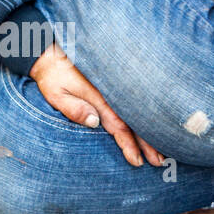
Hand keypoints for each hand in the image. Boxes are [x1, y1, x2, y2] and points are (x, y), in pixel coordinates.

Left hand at [28, 41, 164, 167]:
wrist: (51, 52)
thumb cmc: (52, 76)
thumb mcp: (56, 93)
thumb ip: (74, 108)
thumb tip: (95, 123)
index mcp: (100, 98)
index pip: (119, 126)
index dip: (129, 144)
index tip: (137, 160)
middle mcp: (111, 94)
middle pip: (134, 122)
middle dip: (148, 143)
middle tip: (159, 161)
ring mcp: (114, 89)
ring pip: (137, 113)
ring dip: (150, 132)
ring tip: (162, 150)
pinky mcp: (114, 85)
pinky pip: (132, 104)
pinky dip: (144, 116)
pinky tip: (153, 126)